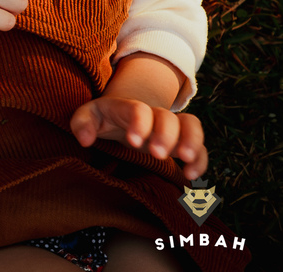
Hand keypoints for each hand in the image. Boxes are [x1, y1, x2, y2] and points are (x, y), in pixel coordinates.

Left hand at [71, 96, 207, 179]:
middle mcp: (153, 115)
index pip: (138, 109)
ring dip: (192, 142)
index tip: (133, 142)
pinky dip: (201, 160)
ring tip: (185, 161)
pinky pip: (199, 146)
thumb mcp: (87, 115)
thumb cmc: (103, 117)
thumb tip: (85, 141)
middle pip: (167, 117)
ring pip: (191, 125)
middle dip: (166, 134)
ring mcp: (170, 127)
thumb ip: (81, 123)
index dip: (139, 123)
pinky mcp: (181, 142)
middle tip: (157, 155)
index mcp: (128, 107)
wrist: (123, 113)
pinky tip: (192, 176)